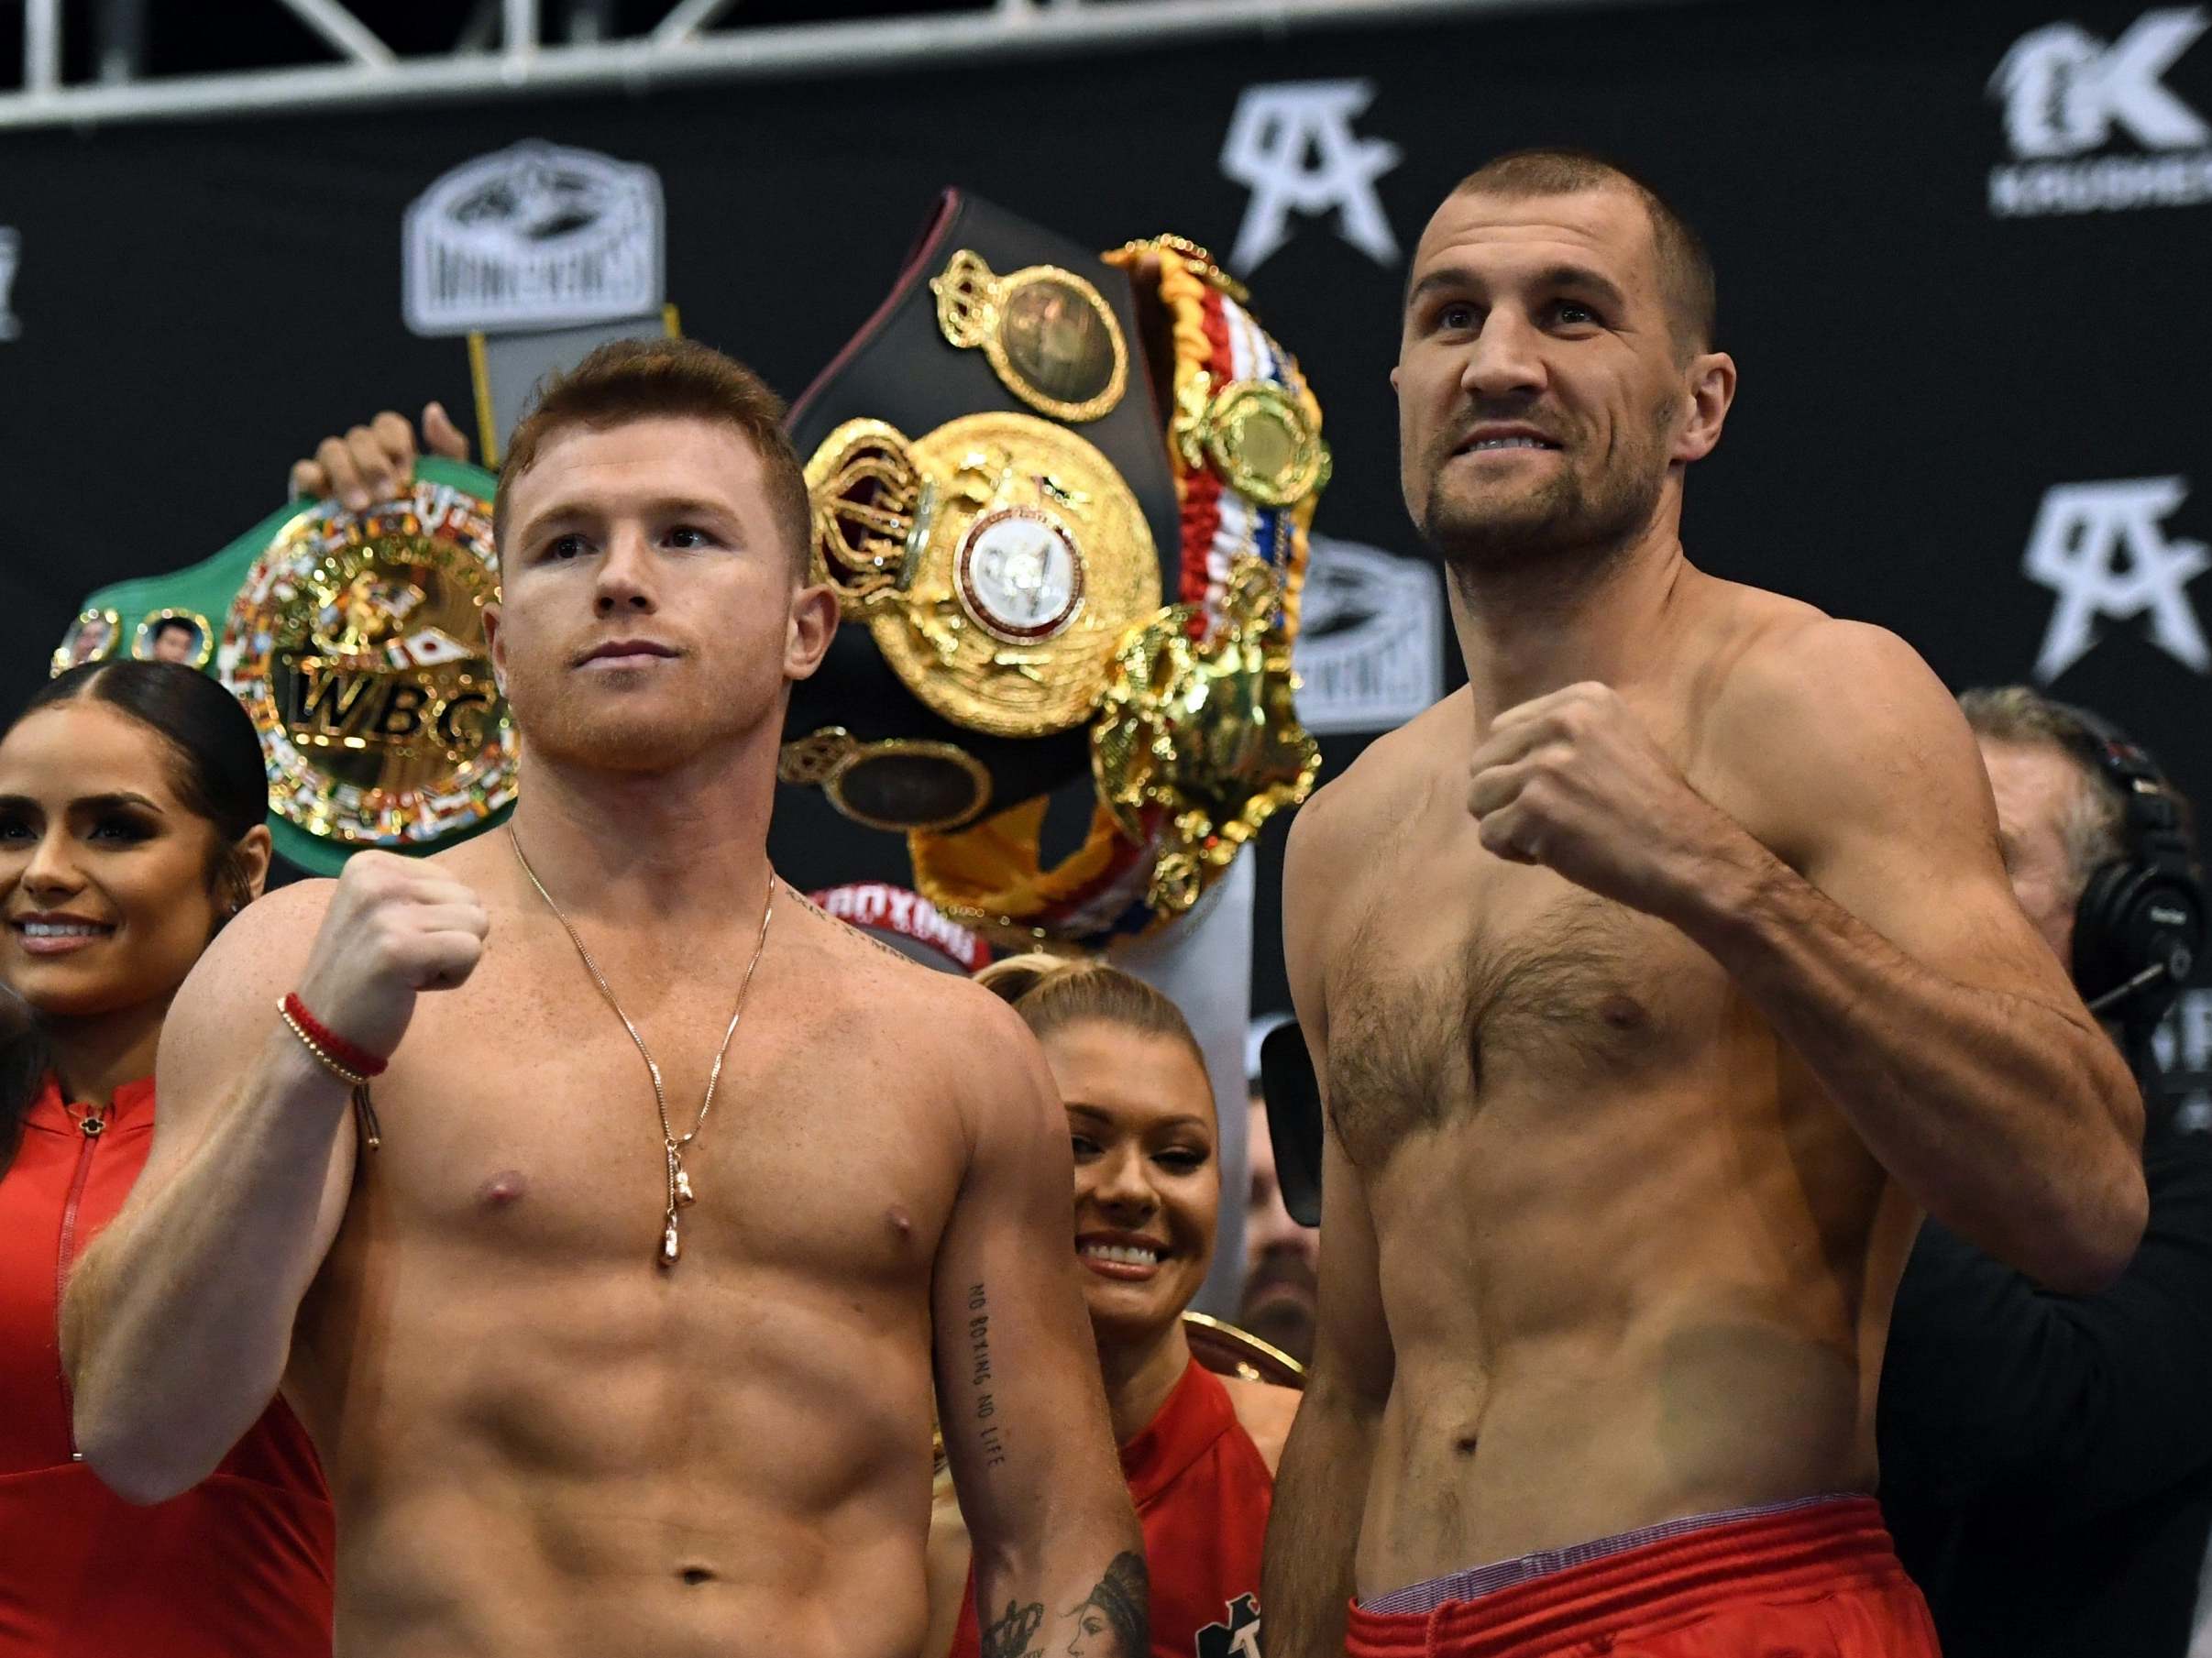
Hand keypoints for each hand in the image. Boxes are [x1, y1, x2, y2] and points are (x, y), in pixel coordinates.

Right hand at [289, 402, 470, 510]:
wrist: (409, 573)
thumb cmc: (431, 527)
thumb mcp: (450, 489)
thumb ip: (448, 447)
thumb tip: (432, 409)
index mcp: (394, 449)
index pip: (388, 424)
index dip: (396, 442)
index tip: (407, 473)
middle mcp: (362, 455)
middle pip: (359, 436)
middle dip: (374, 463)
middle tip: (388, 494)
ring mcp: (334, 472)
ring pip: (331, 448)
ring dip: (347, 473)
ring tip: (362, 506)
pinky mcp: (310, 494)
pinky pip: (303, 471)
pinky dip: (312, 477)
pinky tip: (326, 498)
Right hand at [290, 852, 488, 1063]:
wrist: (321, 1031)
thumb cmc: (362, 975)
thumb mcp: (380, 914)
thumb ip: (419, 893)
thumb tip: (475, 895)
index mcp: (370, 864)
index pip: (453, 882)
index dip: (437, 921)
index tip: (396, 942)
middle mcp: (375, 878)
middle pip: (470, 900)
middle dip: (448, 937)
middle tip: (404, 961)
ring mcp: (384, 912)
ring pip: (477, 924)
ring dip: (451, 958)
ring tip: (407, 972)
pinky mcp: (397, 948)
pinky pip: (471, 951)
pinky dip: (453, 977)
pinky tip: (412, 986)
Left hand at [1466, 682, 1744, 919]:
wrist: (1688, 855)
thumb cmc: (1652, 809)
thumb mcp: (1614, 741)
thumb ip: (1561, 734)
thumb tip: (1496, 752)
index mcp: (1582, 699)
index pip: (1502, 729)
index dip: (1518, 768)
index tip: (1557, 791)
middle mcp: (1562, 721)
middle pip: (1482, 761)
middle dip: (1505, 796)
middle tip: (1549, 819)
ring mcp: (1546, 764)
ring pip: (1477, 797)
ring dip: (1504, 824)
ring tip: (1547, 836)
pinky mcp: (1535, 808)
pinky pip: (1487, 834)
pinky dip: (1512, 852)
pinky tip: (1551, 855)